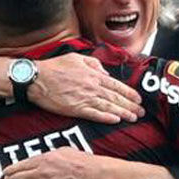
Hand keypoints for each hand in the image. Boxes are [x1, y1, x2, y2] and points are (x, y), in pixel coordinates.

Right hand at [28, 53, 143, 122]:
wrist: (37, 78)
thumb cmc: (54, 67)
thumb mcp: (76, 58)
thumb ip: (93, 64)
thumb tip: (105, 73)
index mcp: (93, 75)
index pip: (116, 85)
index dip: (129, 93)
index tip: (138, 99)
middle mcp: (92, 87)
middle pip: (116, 97)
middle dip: (130, 105)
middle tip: (141, 112)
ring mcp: (84, 99)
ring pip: (108, 107)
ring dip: (123, 113)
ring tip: (133, 118)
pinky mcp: (75, 109)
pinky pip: (94, 114)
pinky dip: (106, 117)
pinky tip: (116, 120)